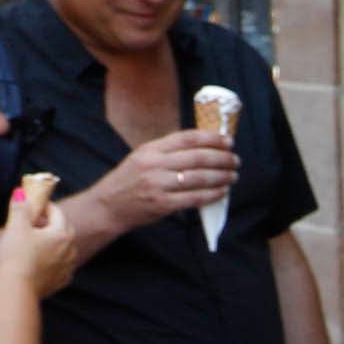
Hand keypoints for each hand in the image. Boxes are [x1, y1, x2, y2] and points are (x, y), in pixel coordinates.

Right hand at [0, 175, 78, 295]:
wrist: (17, 288)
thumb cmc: (17, 255)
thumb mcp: (16, 227)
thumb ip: (20, 208)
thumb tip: (21, 193)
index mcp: (62, 234)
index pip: (58, 213)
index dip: (46, 206)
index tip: (36, 204)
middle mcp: (70, 250)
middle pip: (65, 230)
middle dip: (52, 223)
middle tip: (37, 221)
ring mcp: (68, 267)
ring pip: (65, 249)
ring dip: (54, 242)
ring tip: (38, 241)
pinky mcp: (61, 281)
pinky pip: (61, 266)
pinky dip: (54, 260)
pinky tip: (42, 261)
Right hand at [86, 127, 240, 235]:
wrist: (107, 206)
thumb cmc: (129, 180)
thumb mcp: (142, 157)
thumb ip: (168, 151)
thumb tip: (203, 147)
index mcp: (150, 149)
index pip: (187, 138)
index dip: (211, 138)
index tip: (228, 141)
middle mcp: (154, 164)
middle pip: (197, 157)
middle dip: (222, 158)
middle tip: (236, 160)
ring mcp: (158, 184)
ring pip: (199, 177)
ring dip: (221, 176)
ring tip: (233, 176)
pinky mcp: (162, 204)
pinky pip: (195, 198)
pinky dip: (212, 194)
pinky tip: (222, 192)